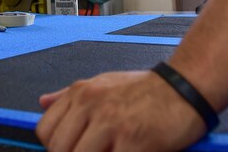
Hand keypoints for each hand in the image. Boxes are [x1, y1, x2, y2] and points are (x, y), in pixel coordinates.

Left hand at [36, 70, 206, 151]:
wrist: (184, 88)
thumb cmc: (145, 89)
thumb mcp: (103, 82)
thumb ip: (70, 96)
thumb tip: (43, 102)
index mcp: (81, 92)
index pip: (46, 130)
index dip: (55, 148)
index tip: (71, 150)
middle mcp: (91, 105)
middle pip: (59, 149)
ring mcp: (111, 123)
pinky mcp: (133, 141)